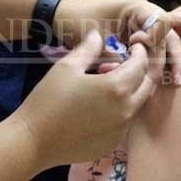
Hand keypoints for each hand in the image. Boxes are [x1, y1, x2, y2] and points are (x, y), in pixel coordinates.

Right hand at [12, 31, 155, 169]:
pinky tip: (98, 107)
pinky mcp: (112, 143)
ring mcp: (120, 130)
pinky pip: (124, 122)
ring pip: (136, 104)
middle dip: (140, 72)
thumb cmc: (48, 100)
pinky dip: (119, 110)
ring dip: (129, 91)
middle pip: (146, 85)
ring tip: (105, 85)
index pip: (141, 65)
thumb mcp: (67, 67)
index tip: (134, 47)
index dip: (140, 53)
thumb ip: (88, 49)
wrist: (33, 141)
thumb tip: (98, 36)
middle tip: (123, 65)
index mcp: (116, 88)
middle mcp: (125, 110)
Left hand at [54, 0, 180, 84]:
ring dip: (167, 63)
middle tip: (174, 81)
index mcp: (135, 6)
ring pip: (165, 44)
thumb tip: (137, 72)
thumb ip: (119, 55)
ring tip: (174, 83)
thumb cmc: (76, 22)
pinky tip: (156, 80)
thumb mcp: (97, 39)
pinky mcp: (135, 36)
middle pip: (169, 35)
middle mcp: (143, 13)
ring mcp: (141, 24)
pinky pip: (152, 50)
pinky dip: (154, 63)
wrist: (59, 18)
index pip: (162, 22)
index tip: (138, 49)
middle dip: (172, 58)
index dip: (156, 40)